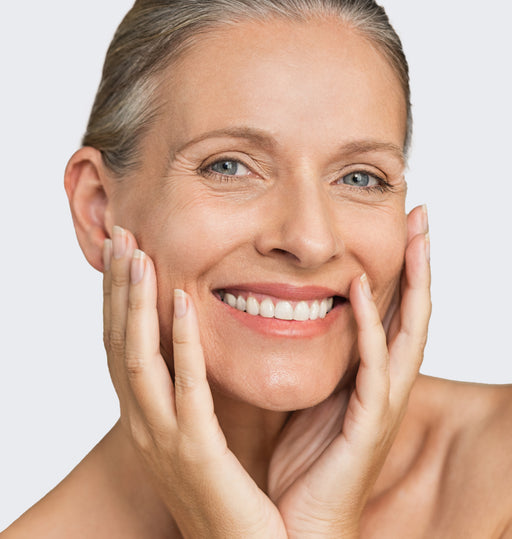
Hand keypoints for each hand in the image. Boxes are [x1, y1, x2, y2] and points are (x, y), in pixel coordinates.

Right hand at [102, 226, 285, 537]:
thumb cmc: (223, 489)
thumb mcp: (196, 432)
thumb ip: (190, 390)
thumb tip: (194, 347)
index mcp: (144, 416)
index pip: (121, 344)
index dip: (116, 298)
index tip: (123, 252)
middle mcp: (142, 422)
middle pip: (117, 342)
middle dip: (115, 288)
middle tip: (119, 236)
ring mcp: (162, 437)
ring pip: (137, 358)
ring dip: (134, 304)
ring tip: (137, 254)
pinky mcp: (195, 451)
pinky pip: (184, 388)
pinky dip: (180, 343)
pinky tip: (183, 302)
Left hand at [267, 205, 430, 537]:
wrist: (298, 525)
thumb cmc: (304, 462)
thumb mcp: (308, 395)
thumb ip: (312, 359)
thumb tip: (287, 316)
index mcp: (369, 376)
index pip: (394, 311)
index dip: (401, 269)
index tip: (400, 227)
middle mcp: (385, 384)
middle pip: (414, 311)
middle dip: (422, 262)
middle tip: (423, 214)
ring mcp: (382, 403)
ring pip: (410, 331)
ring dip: (414, 281)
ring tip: (416, 234)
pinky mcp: (369, 423)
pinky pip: (374, 367)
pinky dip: (372, 326)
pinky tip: (362, 289)